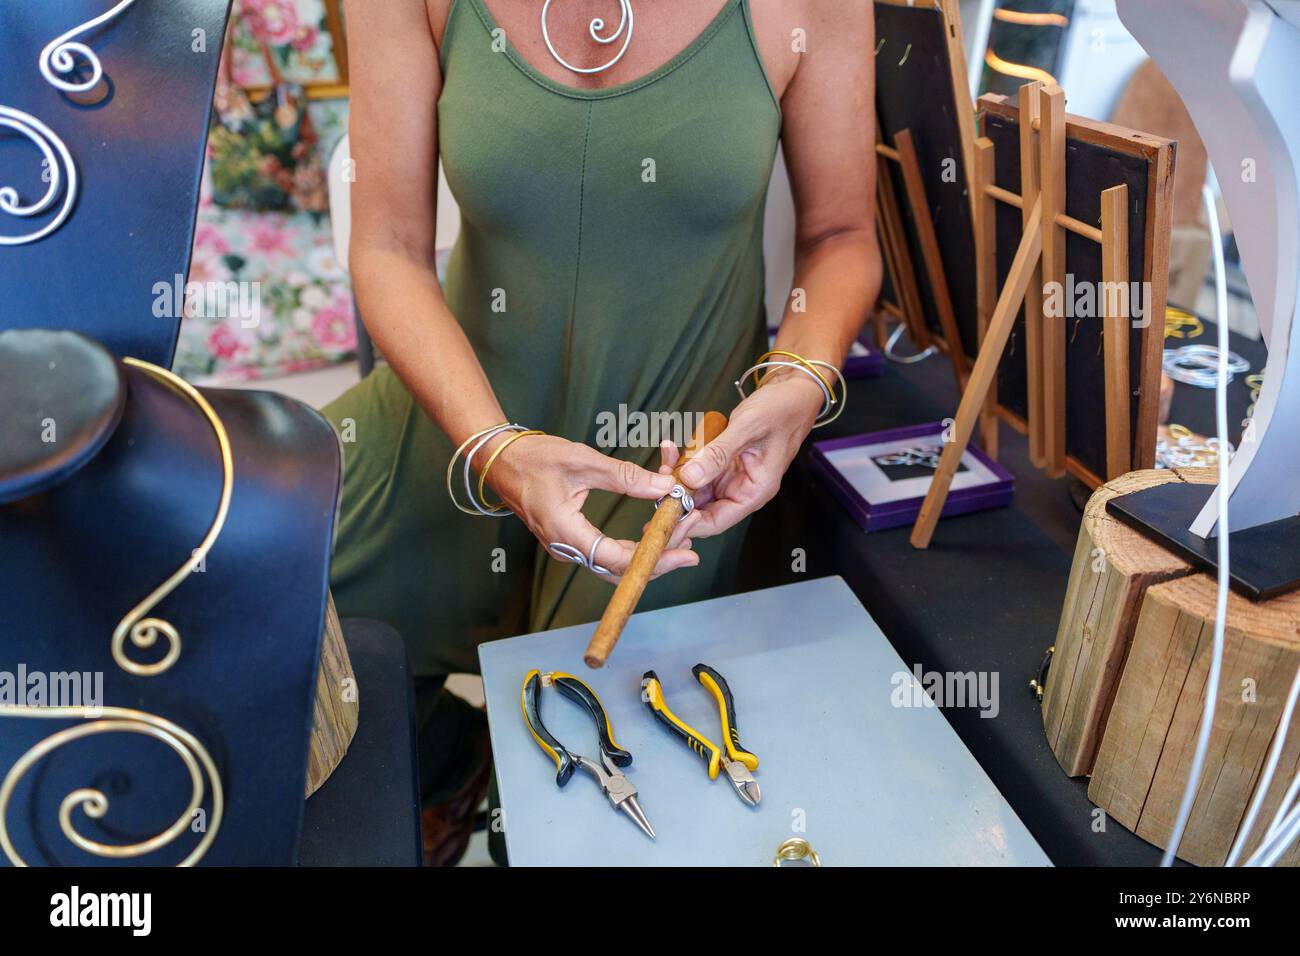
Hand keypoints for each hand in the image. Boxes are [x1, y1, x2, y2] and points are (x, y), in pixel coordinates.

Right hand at [481, 434, 700, 582]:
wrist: (500, 460)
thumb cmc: (533, 458)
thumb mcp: (582, 461)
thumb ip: (625, 476)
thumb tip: (666, 488)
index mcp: (565, 532)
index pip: (617, 559)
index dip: (656, 558)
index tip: (686, 550)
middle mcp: (566, 548)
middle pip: (620, 570)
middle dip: (659, 558)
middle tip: (691, 543)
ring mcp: (567, 547)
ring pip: (614, 565)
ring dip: (647, 554)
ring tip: (680, 539)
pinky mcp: (570, 541)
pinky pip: (606, 553)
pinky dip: (633, 547)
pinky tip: (654, 535)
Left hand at [668, 371, 825, 539]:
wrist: (792, 390)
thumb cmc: (781, 409)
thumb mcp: (748, 428)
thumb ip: (718, 454)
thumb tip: (689, 479)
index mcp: (754, 491)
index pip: (716, 522)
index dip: (688, 524)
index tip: (663, 515)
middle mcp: (741, 488)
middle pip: (701, 508)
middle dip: (676, 497)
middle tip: (656, 482)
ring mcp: (730, 476)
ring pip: (695, 488)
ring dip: (676, 476)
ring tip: (666, 457)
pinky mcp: (723, 463)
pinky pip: (697, 469)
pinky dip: (682, 460)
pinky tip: (672, 447)